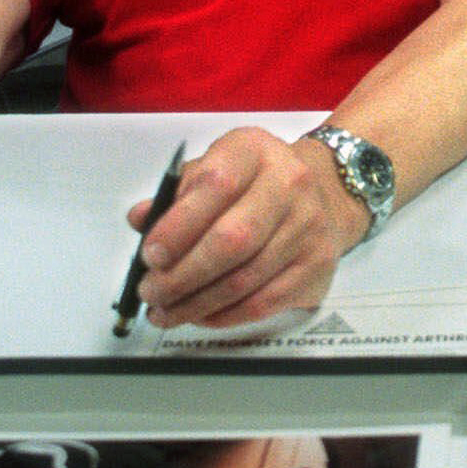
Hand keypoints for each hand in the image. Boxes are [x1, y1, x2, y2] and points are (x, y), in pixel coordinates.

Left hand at [130, 127, 366, 328]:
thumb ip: (175, 195)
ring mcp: (309, 227)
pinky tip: (202, 315)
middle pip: (233, 240)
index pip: (216, 185)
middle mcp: (290, 184)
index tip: (150, 255)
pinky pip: (265, 302)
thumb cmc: (256, 183)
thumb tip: (141, 221)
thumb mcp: (215, 168)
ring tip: (166, 311)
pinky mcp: (317, 265)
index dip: (178, 226)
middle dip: (183, 275)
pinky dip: (226, 315)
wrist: (324, 193)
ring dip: (197, 303)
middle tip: (152, 292)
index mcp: (255, 151)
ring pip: (246, 279)